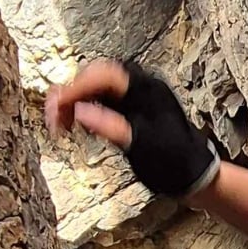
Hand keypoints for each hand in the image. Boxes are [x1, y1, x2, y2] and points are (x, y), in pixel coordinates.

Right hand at [45, 58, 219, 197]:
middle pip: (98, 76)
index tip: (58, 106)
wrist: (193, 174)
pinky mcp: (131, 110)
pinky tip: (75, 124)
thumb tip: (80, 112)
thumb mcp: (140, 146)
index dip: (78, 87)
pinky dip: (85, 109)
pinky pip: (102, 100)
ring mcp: (136, 98)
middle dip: (72, 93)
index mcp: (147, 90)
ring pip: (97, 88)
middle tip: (54, 116)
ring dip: (75, 101)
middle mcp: (141, 88)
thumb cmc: (173, 161)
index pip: (106, 75)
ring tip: (59, 122)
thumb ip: (110, 127)